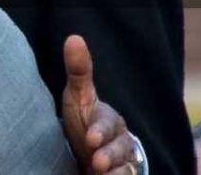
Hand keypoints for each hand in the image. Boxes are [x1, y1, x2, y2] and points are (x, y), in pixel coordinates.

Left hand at [61, 35, 139, 174]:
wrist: (89, 154)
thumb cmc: (82, 122)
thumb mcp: (78, 98)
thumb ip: (78, 72)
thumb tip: (74, 38)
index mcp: (108, 119)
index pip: (107, 123)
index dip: (100, 130)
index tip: (90, 138)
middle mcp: (119, 140)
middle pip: (121, 147)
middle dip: (110, 154)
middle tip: (98, 161)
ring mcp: (122, 161)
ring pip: (127, 166)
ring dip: (116, 171)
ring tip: (102, 172)